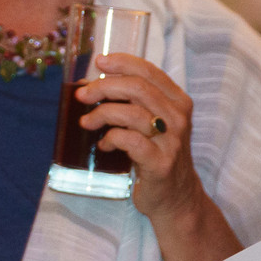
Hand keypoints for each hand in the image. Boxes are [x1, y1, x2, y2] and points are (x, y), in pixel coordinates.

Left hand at [77, 53, 205, 228]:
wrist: (176, 198)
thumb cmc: (157, 155)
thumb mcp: (152, 123)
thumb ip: (133, 103)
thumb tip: (91, 85)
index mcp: (178, 102)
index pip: (149, 72)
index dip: (122, 62)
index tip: (99, 62)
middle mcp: (178, 118)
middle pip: (138, 88)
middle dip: (104, 87)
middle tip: (82, 95)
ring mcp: (171, 141)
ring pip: (132, 113)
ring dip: (102, 114)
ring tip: (86, 122)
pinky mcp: (160, 163)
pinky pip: (130, 141)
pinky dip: (111, 138)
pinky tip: (104, 145)